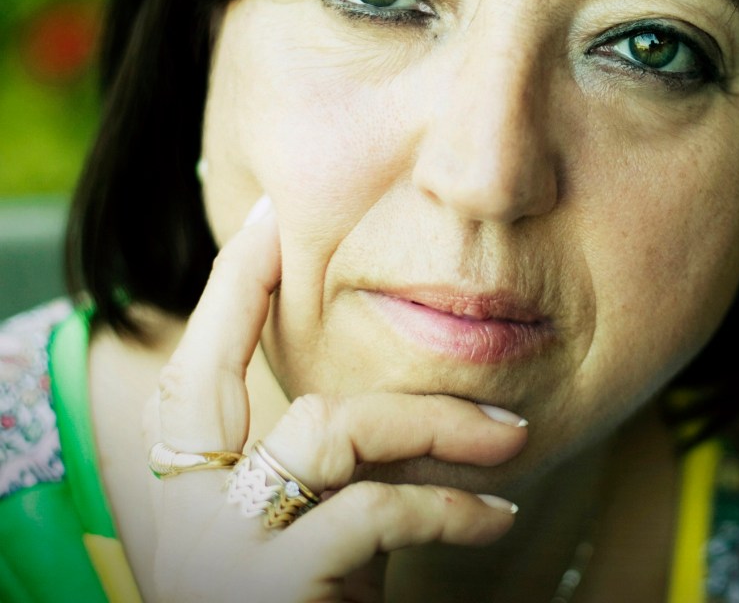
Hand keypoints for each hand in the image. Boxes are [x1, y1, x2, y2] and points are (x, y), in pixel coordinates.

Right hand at [149, 199, 525, 602]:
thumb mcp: (304, 534)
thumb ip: (324, 469)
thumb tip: (381, 395)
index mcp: (187, 492)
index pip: (192, 368)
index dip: (226, 290)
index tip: (264, 219)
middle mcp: (184, 516)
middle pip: (212, 374)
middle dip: (257, 299)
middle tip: (307, 246)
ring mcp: (220, 556)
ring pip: (326, 428)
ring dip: (431, 419)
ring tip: (508, 437)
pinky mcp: (273, 597)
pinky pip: (372, 511)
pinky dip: (447, 502)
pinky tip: (495, 511)